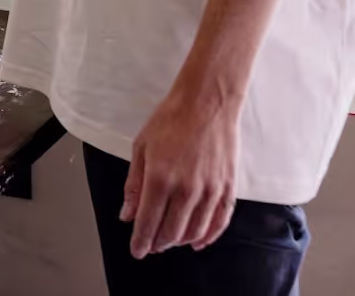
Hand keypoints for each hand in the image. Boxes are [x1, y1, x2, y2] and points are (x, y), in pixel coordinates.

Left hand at [122, 82, 240, 257]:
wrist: (206, 103)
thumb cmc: (170, 120)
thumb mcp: (141, 148)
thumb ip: (134, 186)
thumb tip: (127, 215)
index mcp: (160, 178)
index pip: (149, 222)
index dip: (141, 241)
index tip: (136, 251)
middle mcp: (187, 189)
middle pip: (171, 232)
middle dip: (158, 243)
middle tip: (150, 245)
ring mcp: (210, 190)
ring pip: (195, 231)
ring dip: (179, 241)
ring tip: (169, 241)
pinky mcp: (228, 188)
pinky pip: (219, 222)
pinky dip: (208, 236)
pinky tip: (197, 241)